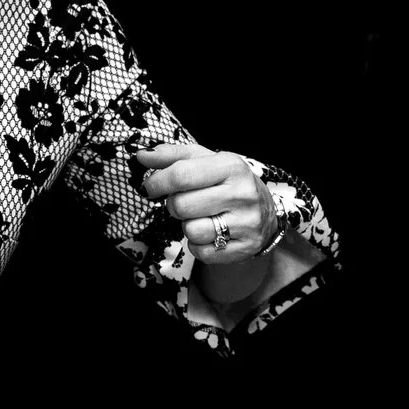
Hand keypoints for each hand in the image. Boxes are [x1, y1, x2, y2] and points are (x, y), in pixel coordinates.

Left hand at [137, 141, 273, 264]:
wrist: (266, 212)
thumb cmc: (227, 182)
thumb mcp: (205, 161)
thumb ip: (173, 156)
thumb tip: (143, 156)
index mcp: (231, 167)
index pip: (181, 175)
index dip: (157, 182)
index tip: (151, 187)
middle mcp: (242, 194)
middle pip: (181, 205)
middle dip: (174, 205)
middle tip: (185, 202)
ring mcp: (246, 223)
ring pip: (191, 231)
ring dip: (187, 226)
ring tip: (201, 217)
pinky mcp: (244, 248)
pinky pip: (202, 252)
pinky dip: (198, 245)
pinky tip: (211, 233)